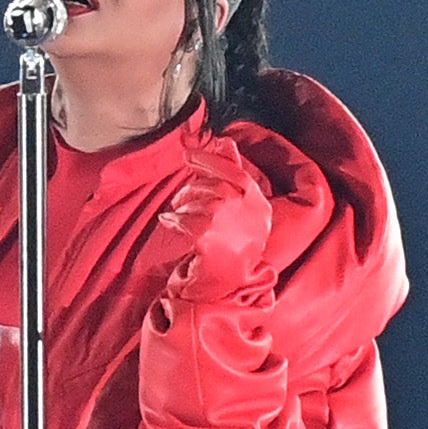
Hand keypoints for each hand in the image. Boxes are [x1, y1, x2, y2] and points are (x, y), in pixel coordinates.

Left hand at [157, 145, 272, 301]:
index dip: (210, 160)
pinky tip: (169, 223)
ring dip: (181, 207)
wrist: (225, 288)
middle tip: (181, 200)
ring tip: (179, 217)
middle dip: (191, 190)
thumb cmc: (233, 248)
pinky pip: (182, 218)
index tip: (189, 155)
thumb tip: (224, 139)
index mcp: (258, 205)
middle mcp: (246, 210)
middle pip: (212, 186)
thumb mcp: (242, 212)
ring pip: (195, 202)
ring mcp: (226, 222)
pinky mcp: (206, 237)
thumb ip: (234, 172)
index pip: (234, 171)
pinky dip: (172, 220)